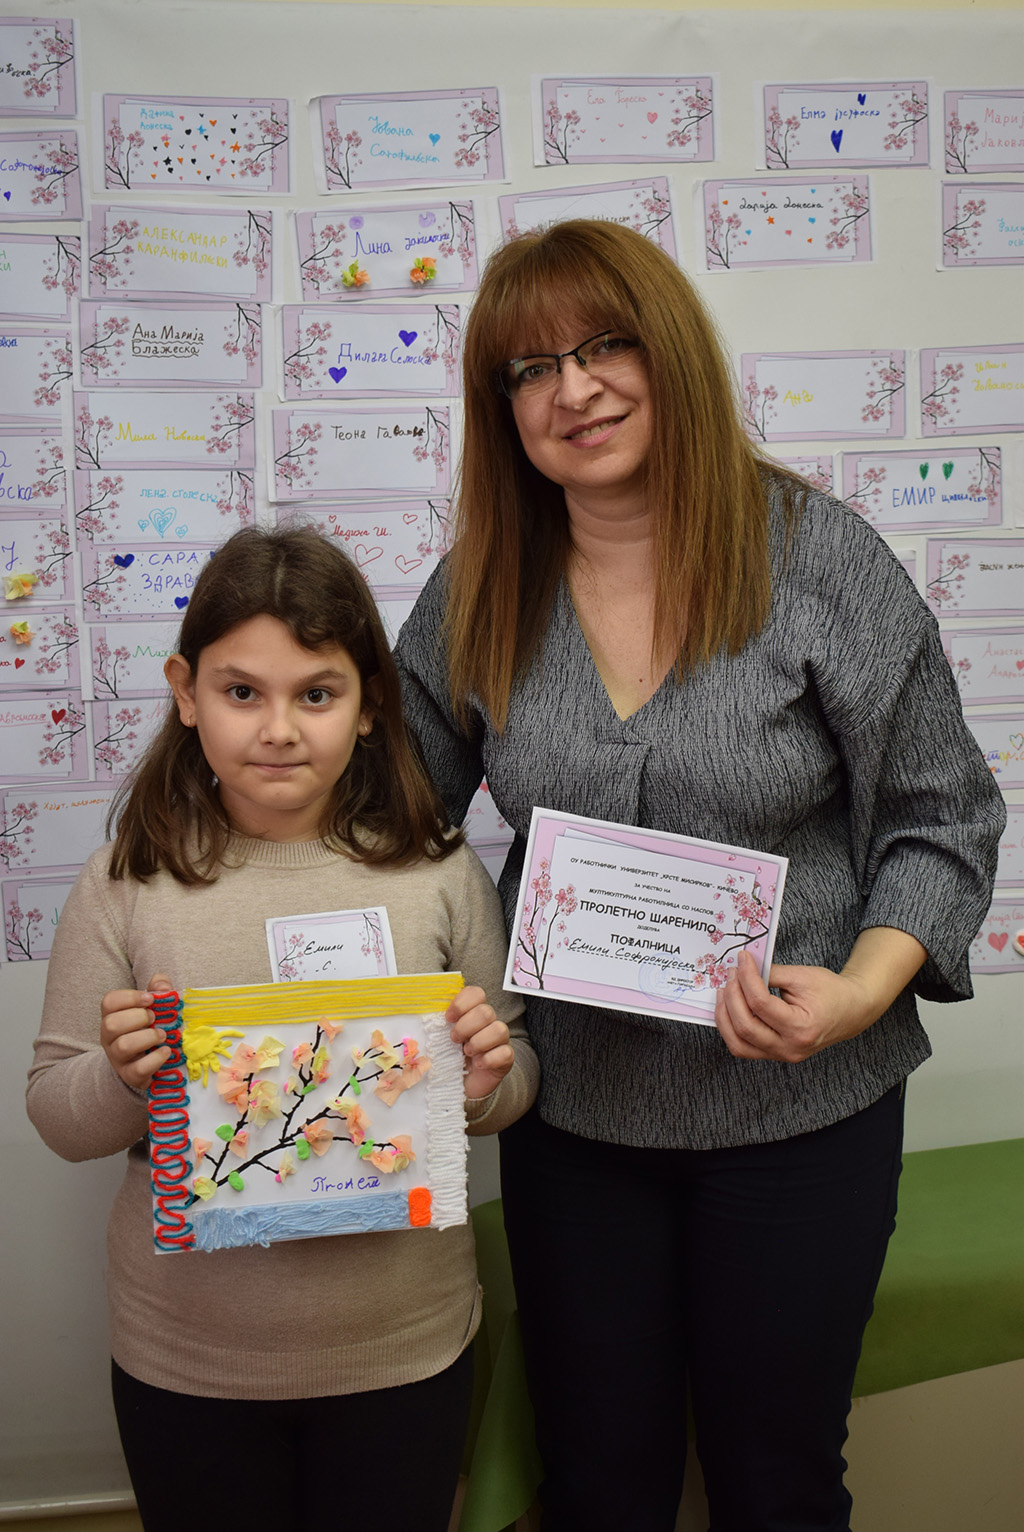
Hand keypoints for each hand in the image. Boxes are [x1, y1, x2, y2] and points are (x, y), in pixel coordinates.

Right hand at [100, 971, 173, 1090]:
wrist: (146, 1064)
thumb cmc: (149, 1028)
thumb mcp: (153, 1006)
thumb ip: (158, 989)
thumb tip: (162, 986)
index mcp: (112, 1016)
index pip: (109, 1002)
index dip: (130, 997)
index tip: (150, 999)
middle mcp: (109, 1037)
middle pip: (111, 1024)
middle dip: (138, 1018)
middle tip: (155, 1018)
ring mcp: (117, 1058)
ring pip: (123, 1046)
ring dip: (147, 1037)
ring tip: (162, 1035)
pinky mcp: (130, 1075)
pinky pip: (138, 1068)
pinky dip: (156, 1059)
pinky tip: (166, 1051)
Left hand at [447, 985, 513, 1100]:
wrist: (460, 1085)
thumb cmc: (449, 1057)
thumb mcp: (439, 1038)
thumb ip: (436, 1023)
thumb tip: (425, 1011)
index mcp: (472, 1012)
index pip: (476, 993)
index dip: (462, 1003)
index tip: (448, 1018)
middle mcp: (489, 1022)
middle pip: (486, 1011)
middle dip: (466, 1026)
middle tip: (454, 1039)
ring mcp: (500, 1040)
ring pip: (499, 1029)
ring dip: (478, 1042)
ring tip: (467, 1053)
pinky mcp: (506, 1058)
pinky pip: (505, 1052)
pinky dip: (489, 1059)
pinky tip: (478, 1065)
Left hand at [714, 928, 927, 1063]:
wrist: (851, 1011)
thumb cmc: (831, 992)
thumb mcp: (802, 976)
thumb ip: (771, 973)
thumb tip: (743, 967)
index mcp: (801, 1028)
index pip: (760, 1004)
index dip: (746, 978)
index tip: (741, 959)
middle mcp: (790, 1048)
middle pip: (745, 1026)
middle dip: (732, 996)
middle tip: (730, 974)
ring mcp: (782, 1055)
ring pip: (739, 1044)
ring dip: (725, 1017)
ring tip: (724, 992)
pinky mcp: (775, 1055)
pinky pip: (744, 1047)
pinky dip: (732, 1029)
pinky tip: (730, 1009)